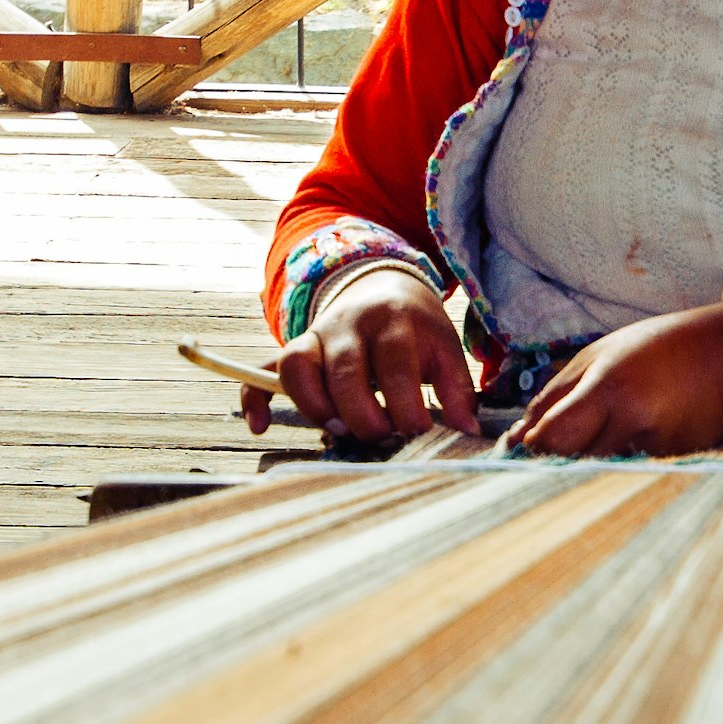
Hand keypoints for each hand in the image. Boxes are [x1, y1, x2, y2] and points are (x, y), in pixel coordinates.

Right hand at [246, 269, 478, 439]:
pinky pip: (265, 368)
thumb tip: (466, 432)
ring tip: (337, 430)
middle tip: (380, 438)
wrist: (382, 285)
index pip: (395, 366)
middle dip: (361, 414)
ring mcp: (317, 334)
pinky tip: (261, 426)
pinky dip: (256, 396)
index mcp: (394, 322)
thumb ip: (456, 390)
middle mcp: (350, 324)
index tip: (418, 434)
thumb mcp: (445, 348)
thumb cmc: (417, 328)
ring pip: (298, 365)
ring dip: (313, 404)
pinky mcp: (296, 348)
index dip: (405, 408)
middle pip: (345, 370)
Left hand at [514, 304, 722, 457]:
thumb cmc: (657, 348)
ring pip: (600, 475)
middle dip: (554, 464)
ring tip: (593, 445)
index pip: (552, 439)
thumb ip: (553, 396)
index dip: (532, 450)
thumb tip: (517, 439)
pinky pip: (630, 474)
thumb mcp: (597, 356)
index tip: (524, 451)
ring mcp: (657, 447)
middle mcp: (633, 422)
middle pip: (573, 466)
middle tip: (548, 457)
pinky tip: (628, 444)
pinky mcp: (674, 463)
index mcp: (608, 388)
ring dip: (587, 468)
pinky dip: (618, 467)